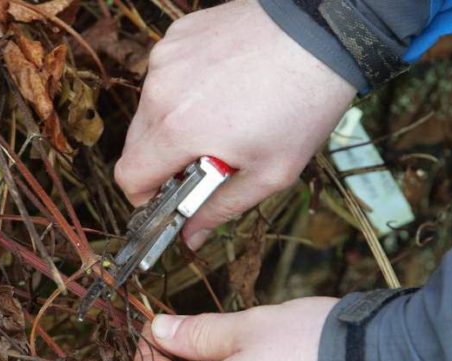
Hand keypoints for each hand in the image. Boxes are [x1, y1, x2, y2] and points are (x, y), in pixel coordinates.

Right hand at [115, 0, 355, 249]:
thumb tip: (190, 237)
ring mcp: (166, 60)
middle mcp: (160, 92)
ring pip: (149, 111)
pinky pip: (163, 78)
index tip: (169, 197)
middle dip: (161, 162)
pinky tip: (219, 87)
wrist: (323, 32)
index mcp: (177, 130)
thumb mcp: (270, 173)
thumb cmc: (303, 104)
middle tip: (203, 161)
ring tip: (218, 119)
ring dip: (171, 125)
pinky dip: (182, 91)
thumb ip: (221, 209)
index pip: (129, 177)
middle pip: (135, 146)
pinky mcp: (176, 37)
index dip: (145, 197)